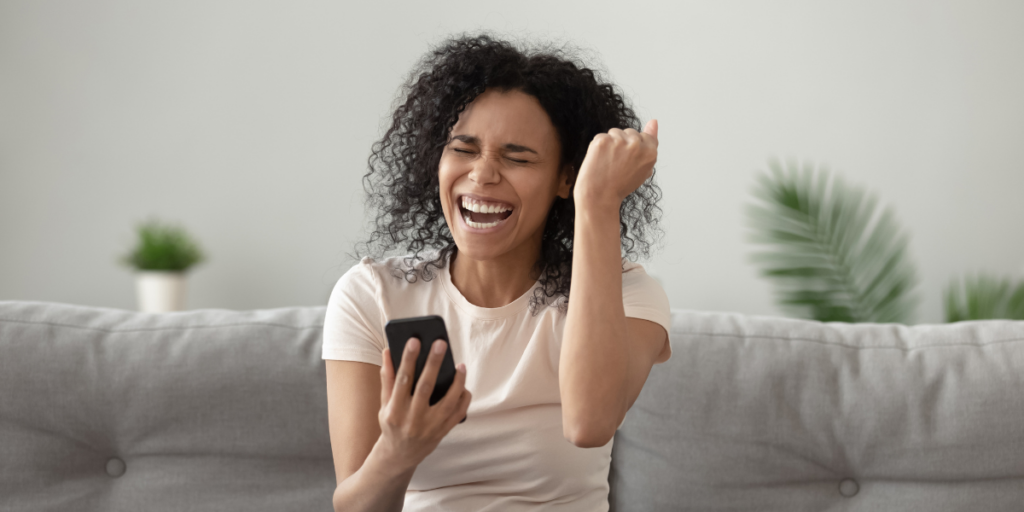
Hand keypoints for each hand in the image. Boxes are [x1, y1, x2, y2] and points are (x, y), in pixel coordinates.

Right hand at [374, 338, 471, 474]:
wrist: (399, 456)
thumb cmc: (391, 424)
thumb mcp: (384, 404)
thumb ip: (387, 378)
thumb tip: (388, 351)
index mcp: (394, 412)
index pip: (402, 381)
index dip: (408, 360)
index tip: (414, 340)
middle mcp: (412, 420)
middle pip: (426, 387)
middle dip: (433, 364)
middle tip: (441, 343)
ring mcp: (430, 428)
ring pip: (448, 402)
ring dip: (457, 382)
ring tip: (460, 365)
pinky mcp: (443, 432)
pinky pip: (458, 414)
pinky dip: (463, 398)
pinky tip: (463, 385)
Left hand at [573, 119, 658, 207]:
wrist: (600, 197)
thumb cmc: (621, 185)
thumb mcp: (643, 168)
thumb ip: (651, 144)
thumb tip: (654, 121)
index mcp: (651, 152)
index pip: (644, 136)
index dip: (634, 150)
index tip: (628, 162)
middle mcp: (637, 144)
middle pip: (629, 132)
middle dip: (622, 144)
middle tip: (617, 165)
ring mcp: (619, 141)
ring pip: (614, 133)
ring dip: (610, 145)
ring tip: (608, 164)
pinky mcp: (603, 140)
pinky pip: (601, 137)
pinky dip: (597, 148)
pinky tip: (599, 161)